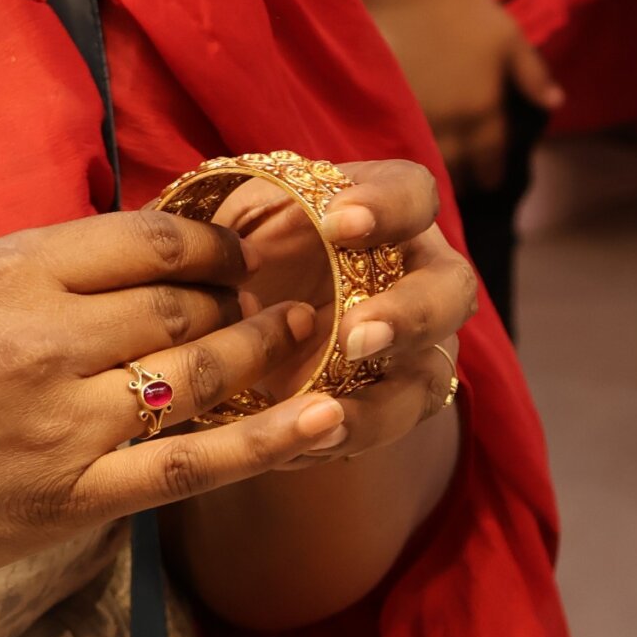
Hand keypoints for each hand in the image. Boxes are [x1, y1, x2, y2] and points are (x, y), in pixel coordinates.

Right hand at [0, 207, 353, 598]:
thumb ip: (45, 274)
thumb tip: (144, 253)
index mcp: (8, 270)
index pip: (154, 238)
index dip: (220, 240)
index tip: (250, 244)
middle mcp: (41, 340)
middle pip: (188, 304)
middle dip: (251, 295)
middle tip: (296, 290)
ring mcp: (59, 425)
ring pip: (203, 376)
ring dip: (270, 354)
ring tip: (316, 337)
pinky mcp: (69, 502)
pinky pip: (192, 468)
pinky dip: (267, 443)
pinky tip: (325, 421)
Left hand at [209, 159, 480, 466]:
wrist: (249, 322)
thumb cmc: (243, 256)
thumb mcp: (230, 227)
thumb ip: (226, 226)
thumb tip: (186, 237)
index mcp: (385, 211)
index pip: (412, 193)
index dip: (388, 206)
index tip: (336, 223)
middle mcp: (419, 274)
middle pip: (450, 289)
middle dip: (410, 314)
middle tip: (355, 336)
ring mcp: (419, 342)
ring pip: (432, 368)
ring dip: (387, 393)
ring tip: (328, 411)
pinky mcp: (401, 398)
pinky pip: (393, 422)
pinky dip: (352, 434)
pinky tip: (308, 443)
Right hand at [368, 0, 562, 185]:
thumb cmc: (465, 10)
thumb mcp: (510, 39)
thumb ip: (532, 75)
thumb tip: (556, 103)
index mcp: (482, 108)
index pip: (490, 155)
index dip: (492, 173)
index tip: (492, 183)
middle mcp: (449, 121)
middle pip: (456, 164)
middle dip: (462, 180)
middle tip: (464, 188)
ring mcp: (414, 114)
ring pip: (426, 155)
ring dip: (434, 168)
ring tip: (437, 176)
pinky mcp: (386, 102)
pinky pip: (399, 136)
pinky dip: (407, 147)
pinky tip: (407, 149)